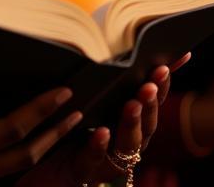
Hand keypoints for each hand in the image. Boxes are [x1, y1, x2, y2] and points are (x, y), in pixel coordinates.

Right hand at [0, 56, 82, 186]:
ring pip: (15, 169)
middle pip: (24, 152)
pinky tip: (17, 152)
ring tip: (59, 130)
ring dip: (41, 148)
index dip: (39, 109)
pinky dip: (18, 163)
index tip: (64, 92)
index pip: (11, 128)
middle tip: (79, 111)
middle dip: (54, 131)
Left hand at [21, 64, 170, 185]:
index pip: (153, 101)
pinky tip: (102, 132)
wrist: (48, 162)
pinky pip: (94, 159)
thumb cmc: (74, 124)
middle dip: (150, 104)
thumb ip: (107, 77)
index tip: (165, 64)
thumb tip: (120, 42)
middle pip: (147, 124)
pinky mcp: (85, 169)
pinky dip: (99, 146)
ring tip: (131, 103)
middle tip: (149, 84)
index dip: (163, 85)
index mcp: (132, 122)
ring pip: (128, 145)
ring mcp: (109, 159)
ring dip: (132, 123)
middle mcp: (127, 143)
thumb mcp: (92, 96)